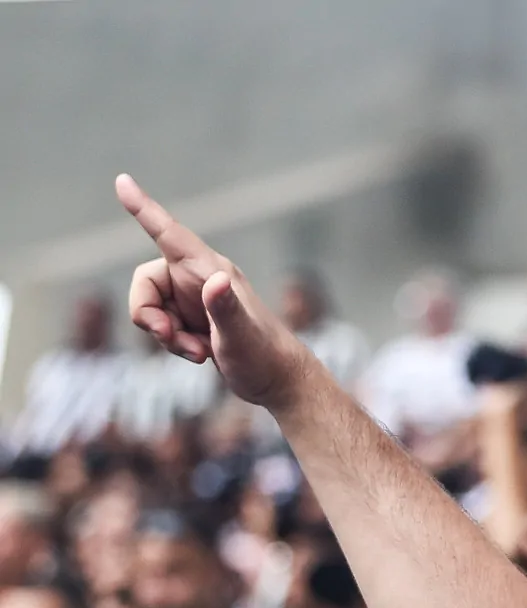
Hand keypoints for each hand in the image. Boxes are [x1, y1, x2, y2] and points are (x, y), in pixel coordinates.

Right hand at [117, 175, 311, 408]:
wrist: (280, 383)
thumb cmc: (265, 358)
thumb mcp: (240, 336)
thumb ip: (225, 308)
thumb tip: (216, 279)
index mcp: (210, 271)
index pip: (169, 234)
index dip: (143, 209)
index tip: (122, 180)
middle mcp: (200, 278)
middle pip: (145, 282)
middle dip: (147, 315)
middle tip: (168, 338)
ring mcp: (196, 298)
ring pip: (151, 307)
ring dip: (165, 335)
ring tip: (199, 353)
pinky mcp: (195, 318)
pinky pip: (162, 325)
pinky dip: (174, 343)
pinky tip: (203, 355)